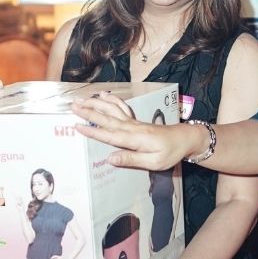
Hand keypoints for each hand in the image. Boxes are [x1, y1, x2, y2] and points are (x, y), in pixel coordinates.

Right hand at [71, 93, 194, 170]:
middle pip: (106, 119)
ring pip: (111, 111)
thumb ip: (131, 160)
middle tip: (73, 106)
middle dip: (88, 112)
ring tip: (81, 99)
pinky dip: (111, 100)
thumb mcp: (153, 162)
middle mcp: (132, 128)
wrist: (185, 138)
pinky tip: (103, 95)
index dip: (92, 131)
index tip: (77, 126)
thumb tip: (110, 158)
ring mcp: (134, 122)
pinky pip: (121, 108)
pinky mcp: (136, 121)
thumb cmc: (170, 153)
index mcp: (134, 139)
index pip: (109, 135)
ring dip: (96, 104)